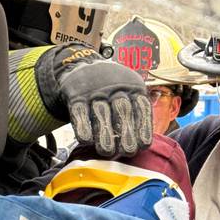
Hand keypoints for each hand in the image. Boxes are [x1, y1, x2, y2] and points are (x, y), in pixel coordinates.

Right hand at [36, 44, 152, 156]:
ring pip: (101, 112)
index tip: (143, 145)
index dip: (143, 126)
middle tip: (127, 152)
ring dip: (105, 133)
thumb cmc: (111, 93)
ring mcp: (95, 91)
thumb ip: (136, 116)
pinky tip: (85, 141)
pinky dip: (82, 126)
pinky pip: (79, 111)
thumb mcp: (129, 95)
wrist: (82, 67)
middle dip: (126, 132)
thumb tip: (141, 146)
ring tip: (107, 151)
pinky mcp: (76, 96)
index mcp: (133, 88)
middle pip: (122, 109)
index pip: (142, 106)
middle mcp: (115, 88)